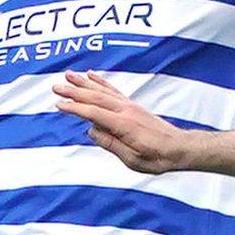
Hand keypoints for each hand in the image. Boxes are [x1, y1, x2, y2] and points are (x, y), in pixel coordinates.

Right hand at [55, 71, 193, 173]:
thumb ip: (111, 144)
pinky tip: (90, 75)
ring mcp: (129, 106)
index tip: (58, 105)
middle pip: (95, 98)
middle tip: (55, 87)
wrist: (179, 148)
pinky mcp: (132, 106)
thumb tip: (92, 131)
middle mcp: (126, 111)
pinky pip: (112, 90)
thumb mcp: (132, 160)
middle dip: (74, 92)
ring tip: (68, 75)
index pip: (94, 113)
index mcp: (124, 125)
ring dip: (83, 82)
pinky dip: (100, 81)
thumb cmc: (157, 157)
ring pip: (102, 90)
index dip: (75, 109)